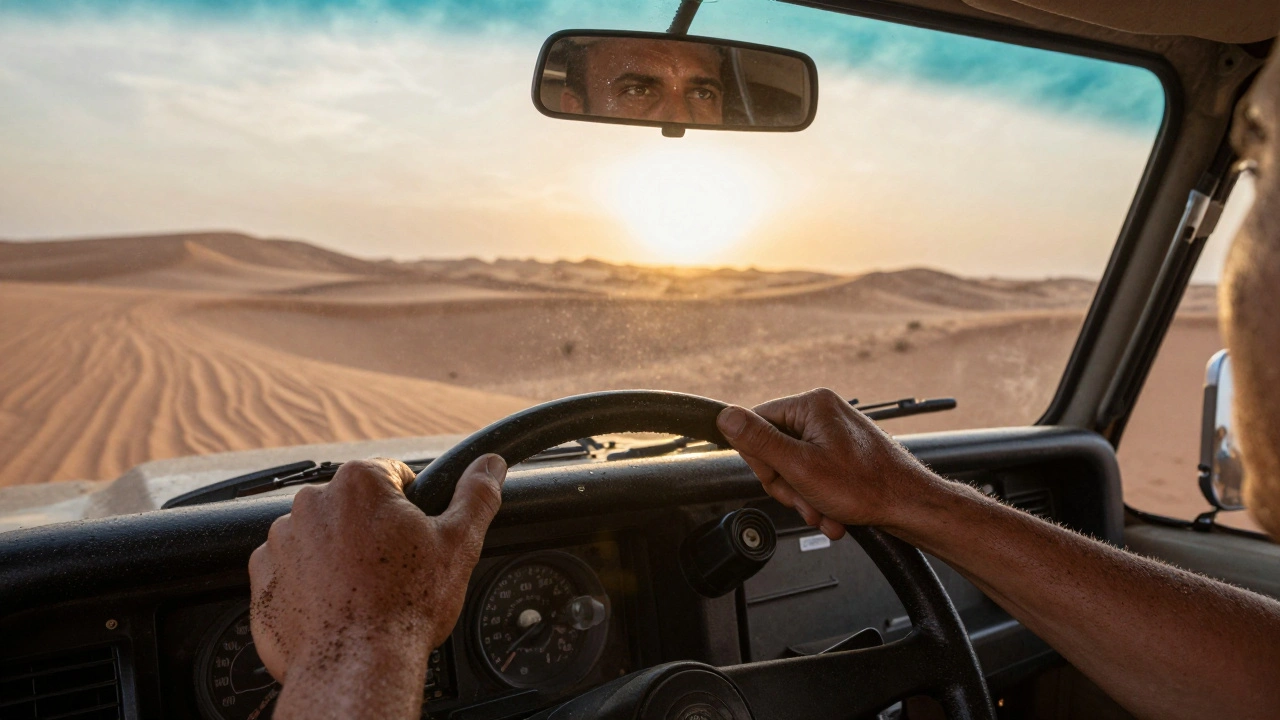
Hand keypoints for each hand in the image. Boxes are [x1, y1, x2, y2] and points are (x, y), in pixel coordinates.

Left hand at [248, 455, 504, 716]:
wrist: (356, 668)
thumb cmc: (406, 607)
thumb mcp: (458, 544)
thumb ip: (476, 495)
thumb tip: (489, 465)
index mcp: (360, 482)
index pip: (393, 475)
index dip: (412, 508)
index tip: (415, 539)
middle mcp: (313, 502)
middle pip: (354, 505)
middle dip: (373, 530)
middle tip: (395, 570)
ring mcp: (282, 540)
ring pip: (321, 536)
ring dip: (339, 555)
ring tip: (363, 593)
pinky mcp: (262, 577)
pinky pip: (289, 568)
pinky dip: (309, 582)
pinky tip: (335, 605)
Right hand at [716, 388, 938, 538]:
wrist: (910, 507)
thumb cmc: (867, 487)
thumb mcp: (800, 466)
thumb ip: (759, 441)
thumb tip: (725, 416)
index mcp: (811, 405)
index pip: (757, 422)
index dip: (760, 458)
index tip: (778, 477)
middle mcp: (823, 413)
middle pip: (775, 448)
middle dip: (787, 484)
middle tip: (804, 499)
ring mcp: (834, 433)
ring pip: (795, 466)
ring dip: (804, 497)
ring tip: (822, 511)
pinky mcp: (844, 453)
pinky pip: (814, 473)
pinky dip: (819, 497)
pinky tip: (832, 513)